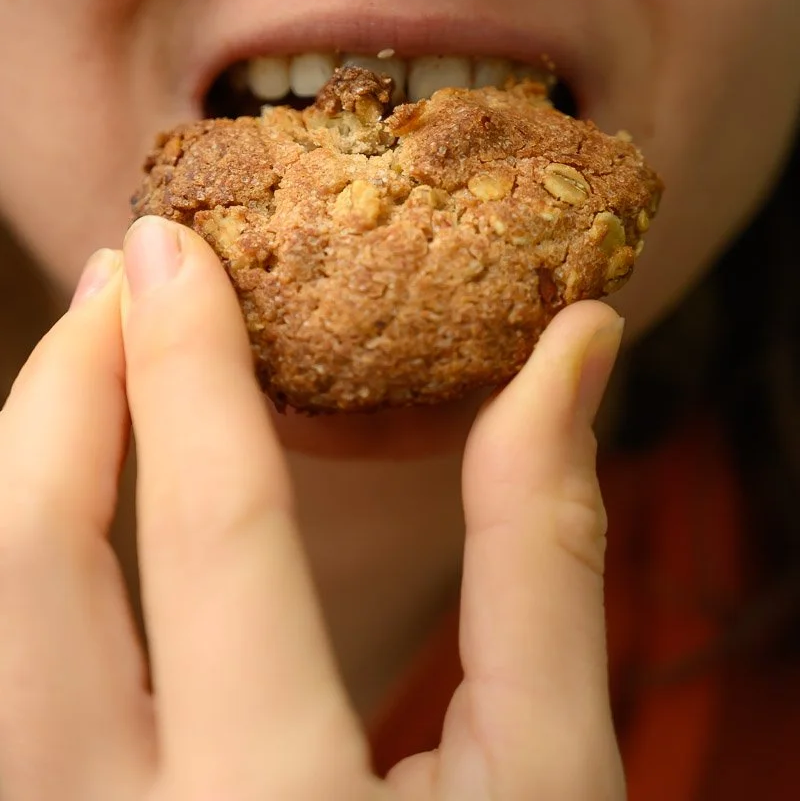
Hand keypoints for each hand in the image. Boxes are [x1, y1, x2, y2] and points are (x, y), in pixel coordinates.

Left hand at [0, 216, 625, 799]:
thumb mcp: (552, 777)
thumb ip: (545, 549)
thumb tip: (571, 348)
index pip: (213, 537)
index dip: (189, 370)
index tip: (173, 244)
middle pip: (26, 575)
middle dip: (60, 397)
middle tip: (124, 286)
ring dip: (21, 474)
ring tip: (97, 373)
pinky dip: (21, 568)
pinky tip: (73, 508)